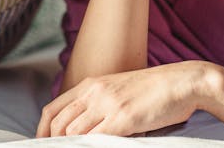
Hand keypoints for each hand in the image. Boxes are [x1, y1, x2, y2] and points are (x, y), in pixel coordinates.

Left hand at [38, 62, 202, 136]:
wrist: (181, 82)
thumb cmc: (153, 90)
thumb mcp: (118, 90)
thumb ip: (98, 104)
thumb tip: (81, 128)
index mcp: (91, 85)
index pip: (53, 108)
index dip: (42, 130)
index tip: (42, 145)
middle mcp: (95, 92)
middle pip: (59, 123)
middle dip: (53, 143)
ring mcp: (108, 105)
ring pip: (74, 133)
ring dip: (71, 147)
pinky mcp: (124, 118)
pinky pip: (96, 139)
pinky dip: (90, 147)